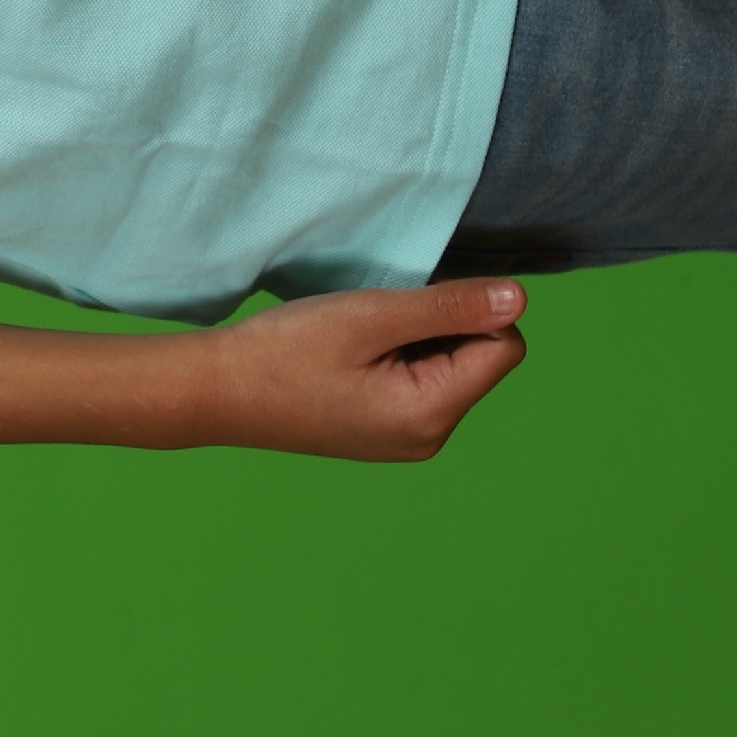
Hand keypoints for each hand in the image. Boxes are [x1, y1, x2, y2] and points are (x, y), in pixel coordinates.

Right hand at [199, 279, 529, 459]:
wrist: (217, 392)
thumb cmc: (285, 351)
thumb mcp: (370, 316)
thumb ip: (448, 306)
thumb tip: (519, 297)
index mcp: (432, 413)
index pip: (503, 346)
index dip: (467, 310)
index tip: (405, 305)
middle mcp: (430, 437)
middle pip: (479, 358)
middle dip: (440, 326)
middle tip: (373, 324)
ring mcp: (407, 439)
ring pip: (449, 367)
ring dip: (416, 339)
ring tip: (356, 342)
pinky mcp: (385, 432)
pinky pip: (420, 383)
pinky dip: (396, 357)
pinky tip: (350, 357)